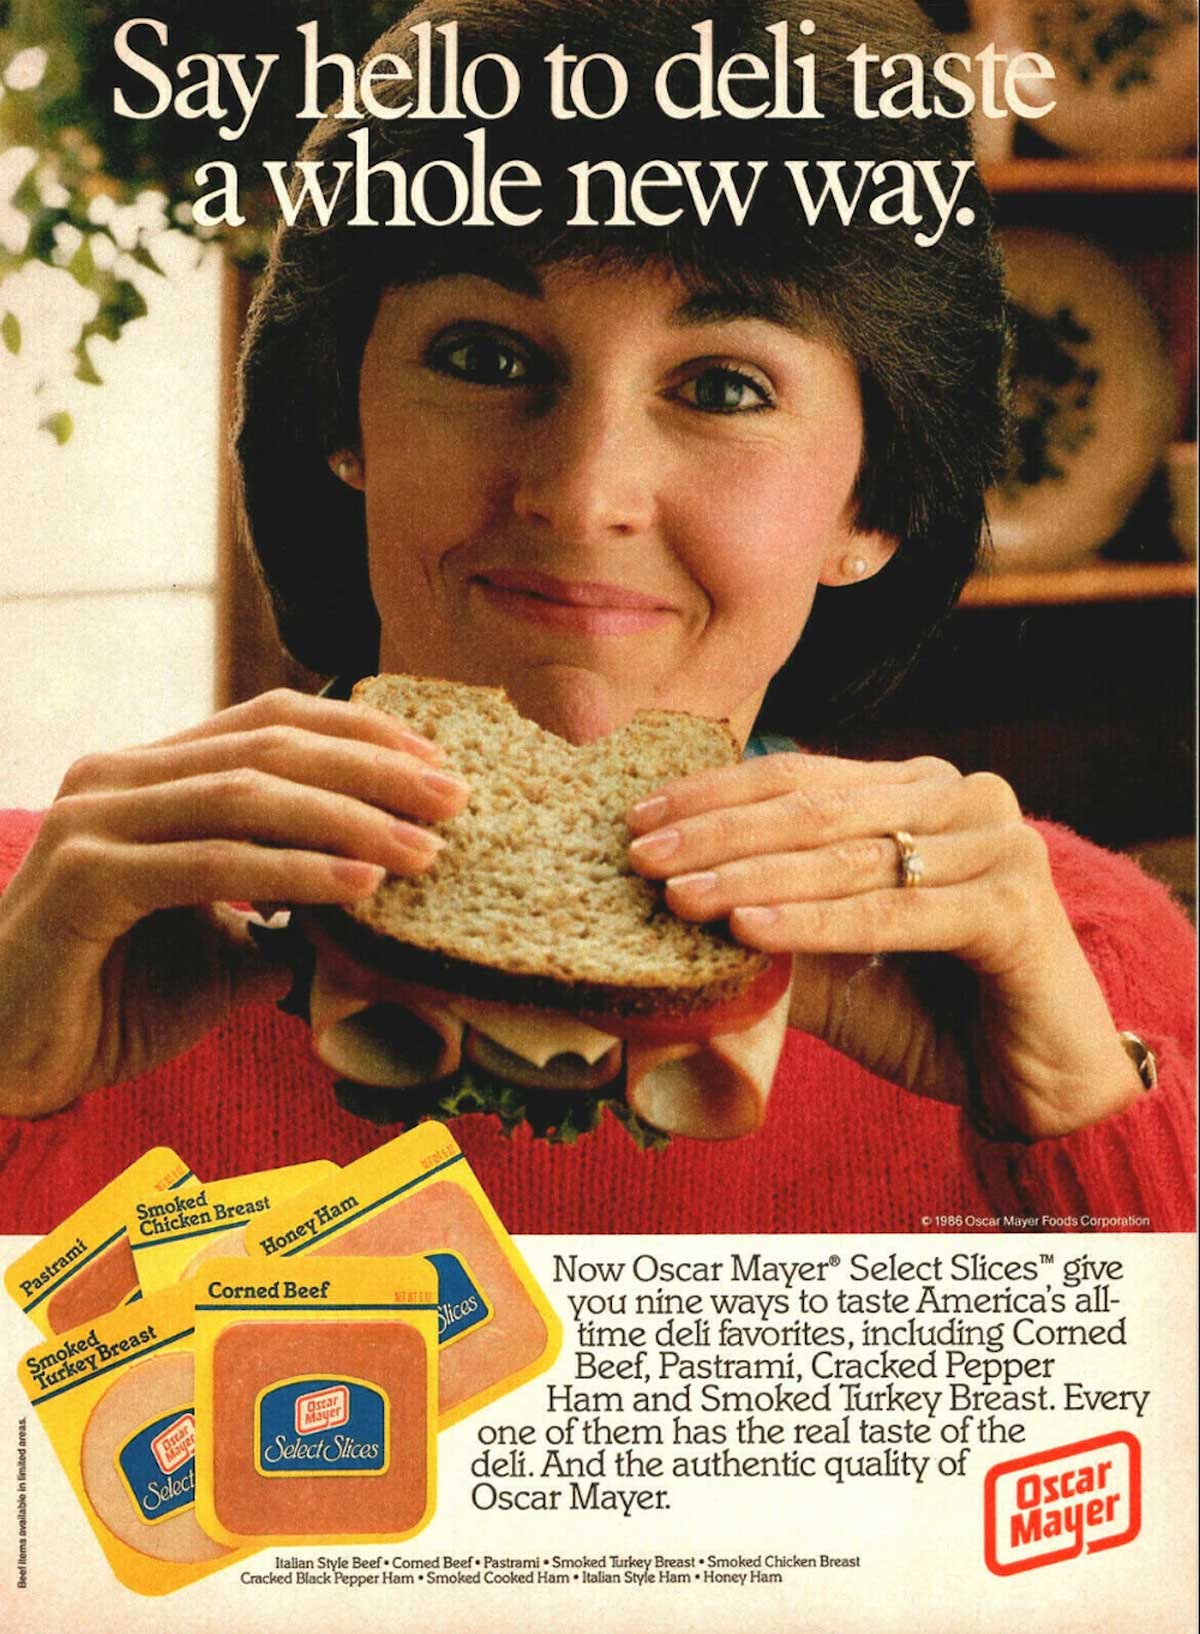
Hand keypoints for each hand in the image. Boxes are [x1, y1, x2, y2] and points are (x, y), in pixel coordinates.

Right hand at [0, 689, 468, 1116]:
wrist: (8, 1063)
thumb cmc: (111, 1003)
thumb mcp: (221, 949)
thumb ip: (285, 915)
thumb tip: (376, 904)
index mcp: (151, 776)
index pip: (270, 722)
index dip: (360, 733)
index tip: (438, 764)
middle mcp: (119, 778)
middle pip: (270, 746)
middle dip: (374, 769)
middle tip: (454, 799)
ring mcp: (95, 822)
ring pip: (246, 795)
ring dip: (348, 820)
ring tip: (423, 852)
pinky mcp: (83, 879)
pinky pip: (210, 863)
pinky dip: (292, 870)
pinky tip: (359, 886)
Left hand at [628, 752, 1142, 1139]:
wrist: (1029, 1084)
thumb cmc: (920, 1009)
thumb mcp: (824, 954)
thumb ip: (763, 917)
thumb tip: (657, 899)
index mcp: (916, 790)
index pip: (797, 778)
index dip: (712, 796)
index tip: (637, 821)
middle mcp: (962, 799)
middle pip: (815, 809)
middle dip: (716, 833)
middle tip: (640, 857)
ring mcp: (998, 844)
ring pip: (847, 858)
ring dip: (751, 877)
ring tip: (677, 897)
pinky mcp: (1017, 906)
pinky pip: (893, 914)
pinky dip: (814, 923)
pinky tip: (747, 930)